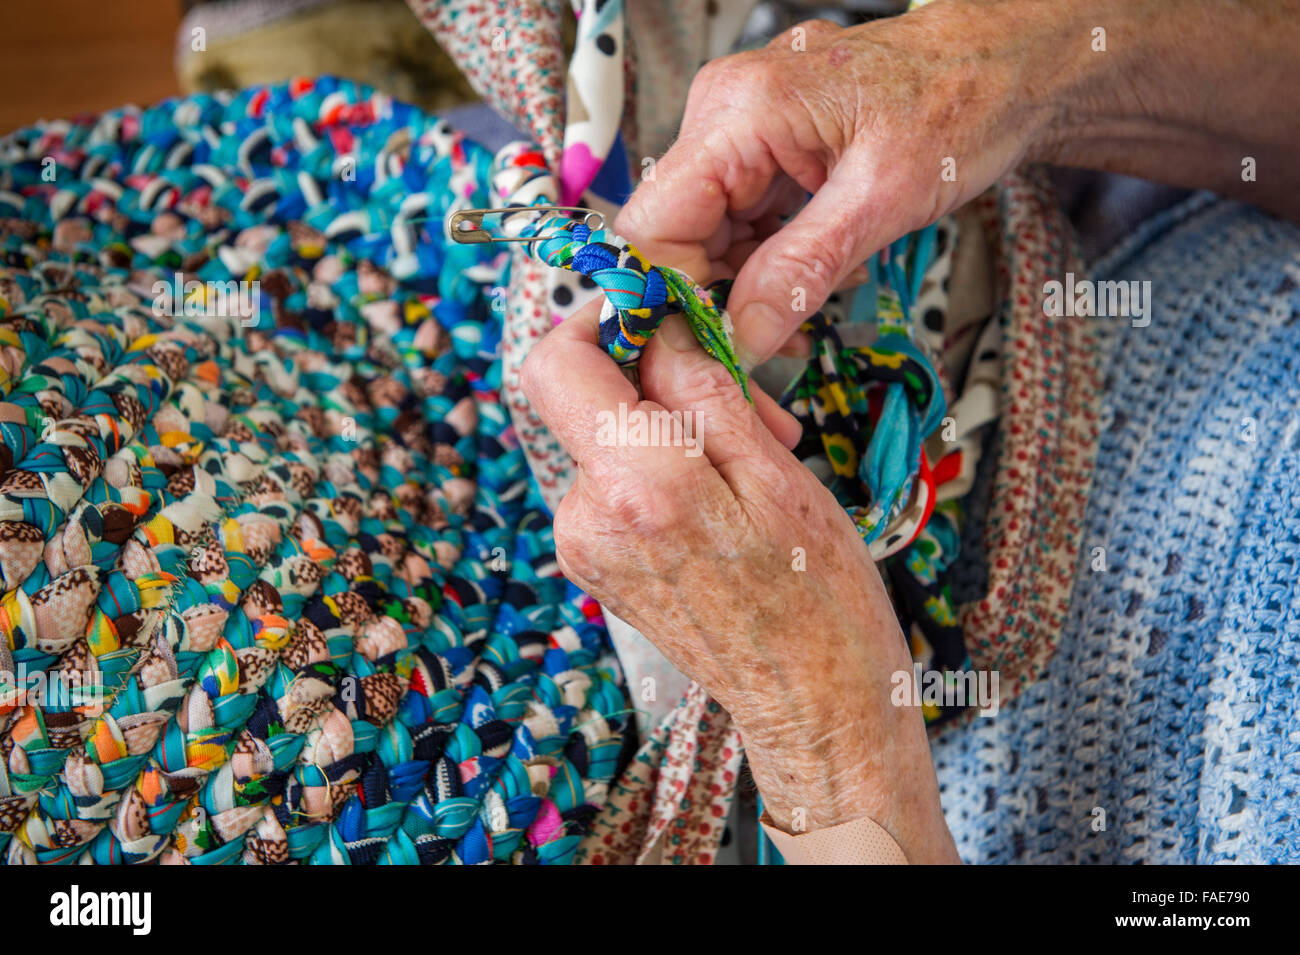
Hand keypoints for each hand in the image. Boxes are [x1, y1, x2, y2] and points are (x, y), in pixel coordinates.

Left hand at [520, 303, 960, 862]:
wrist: (813, 704)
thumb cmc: (817, 600)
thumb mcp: (775, 474)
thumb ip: (702, 389)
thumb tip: (657, 325)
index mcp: (635, 487)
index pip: (559, 364)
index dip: (604, 321)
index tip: (659, 316)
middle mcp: (587, 519)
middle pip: (582, 396)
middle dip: (657, 378)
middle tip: (746, 403)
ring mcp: (584, 548)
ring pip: (603, 438)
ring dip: (667, 428)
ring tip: (749, 464)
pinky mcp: (594, 564)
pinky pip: (612, 482)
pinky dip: (660, 469)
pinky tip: (721, 497)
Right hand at [617, 1, 1050, 367]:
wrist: (1003, 68)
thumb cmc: (959, 103)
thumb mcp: (885, 196)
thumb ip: (803, 269)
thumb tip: (740, 336)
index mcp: (740, 110)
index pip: (653, 224)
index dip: (674, 295)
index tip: (716, 347)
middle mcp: (725, 114)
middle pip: (675, 236)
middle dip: (718, 300)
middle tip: (772, 346)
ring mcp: (739, 131)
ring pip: (705, 238)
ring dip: (748, 288)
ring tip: (809, 305)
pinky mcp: (761, 151)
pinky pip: (738, 224)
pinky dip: (768, 264)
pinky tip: (812, 277)